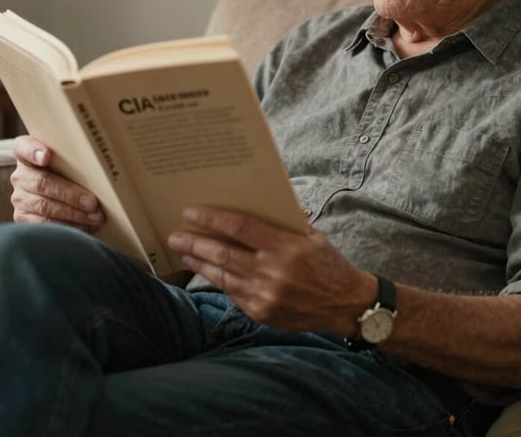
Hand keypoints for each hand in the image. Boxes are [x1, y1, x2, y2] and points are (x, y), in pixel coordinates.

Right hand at [10, 135, 104, 231]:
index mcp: (28, 153)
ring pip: (44, 207)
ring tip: (95, 217)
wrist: (62, 190)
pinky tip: (86, 226)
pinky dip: (68, 227)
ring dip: (73, 214)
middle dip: (70, 194)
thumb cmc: (72, 169)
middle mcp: (21, 175)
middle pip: (42, 183)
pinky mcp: (23, 218)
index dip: (33, 151)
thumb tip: (105, 155)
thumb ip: (79, 154)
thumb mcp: (72, 158)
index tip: (46, 156)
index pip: (24, 147)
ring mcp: (20, 198)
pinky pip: (44, 226)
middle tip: (93, 202)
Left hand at [167, 206, 375, 335]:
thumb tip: (252, 207)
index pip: (240, 228)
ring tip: (184, 253)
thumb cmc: (328, 263)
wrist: (346, 304)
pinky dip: (218, 280)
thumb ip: (283, 224)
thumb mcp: (311, 236)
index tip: (191, 212)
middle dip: (194, 243)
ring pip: (222, 276)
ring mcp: (265, 296)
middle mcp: (272, 272)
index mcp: (286, 247)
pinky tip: (207, 271)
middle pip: (223, 253)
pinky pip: (233, 293)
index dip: (212, 218)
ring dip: (199, 263)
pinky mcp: (261, 313)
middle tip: (175, 235)